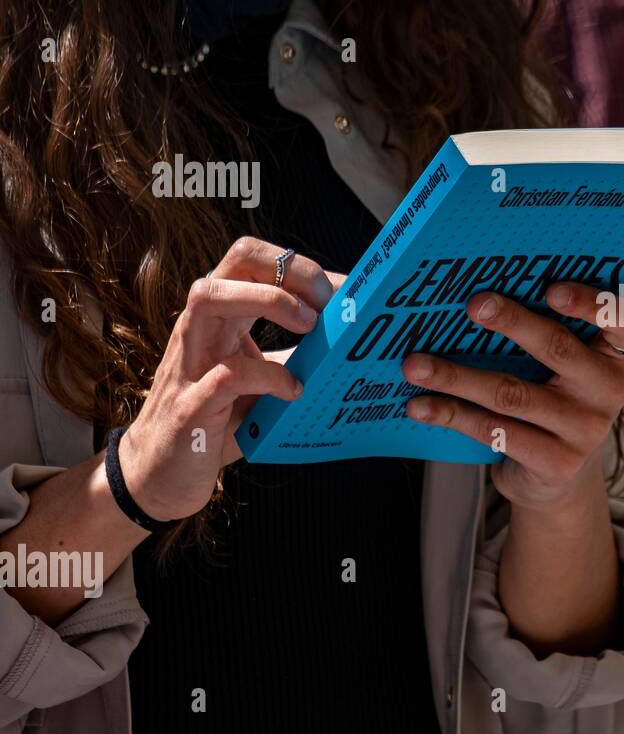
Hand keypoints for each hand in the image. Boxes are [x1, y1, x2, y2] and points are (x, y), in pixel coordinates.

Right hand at [118, 237, 336, 520]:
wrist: (162, 475)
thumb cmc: (219, 419)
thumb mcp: (266, 376)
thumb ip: (298, 354)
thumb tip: (352, 337)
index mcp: (224, 315)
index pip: (257, 259)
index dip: (304, 266)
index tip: (345, 294)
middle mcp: (202, 327)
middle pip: (236, 258)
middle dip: (290, 270)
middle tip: (326, 304)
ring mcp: (190, 362)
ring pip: (210, 296)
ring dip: (269, 301)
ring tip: (310, 328)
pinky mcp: (189, 406)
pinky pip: (226, 374)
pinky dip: (269, 377)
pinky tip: (293, 391)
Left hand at [400, 283, 623, 510]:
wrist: (561, 477)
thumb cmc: (557, 399)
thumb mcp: (570, 366)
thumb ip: (552, 328)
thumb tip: (484, 291)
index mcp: (617, 356)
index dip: (592, 302)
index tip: (552, 288)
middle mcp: (609, 391)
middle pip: (558, 348)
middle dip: (512, 322)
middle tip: (473, 304)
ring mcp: (584, 430)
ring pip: (512, 393)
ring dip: (458, 376)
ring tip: (416, 364)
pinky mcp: (555, 462)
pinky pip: (495, 431)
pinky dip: (452, 415)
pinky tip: (421, 406)